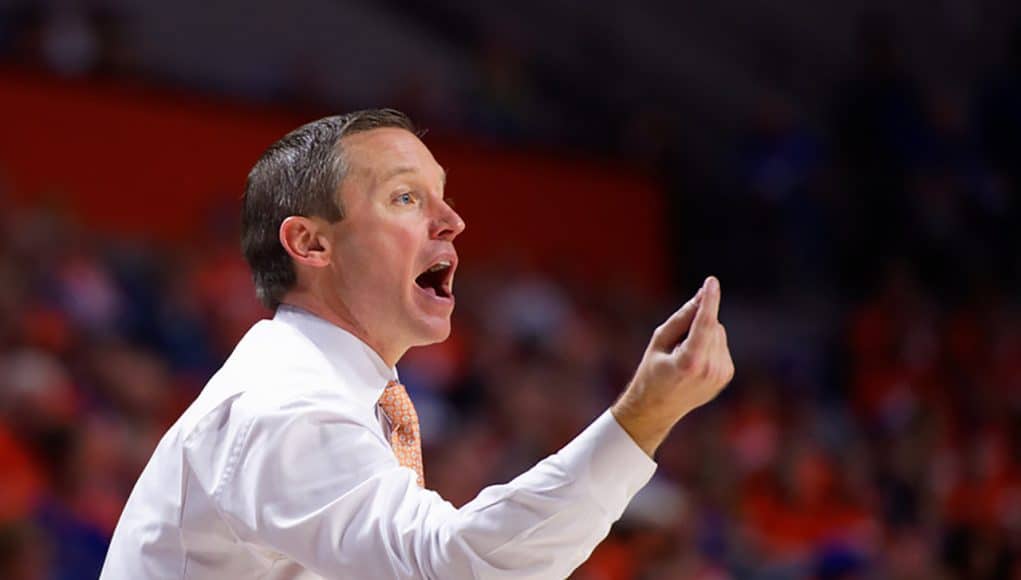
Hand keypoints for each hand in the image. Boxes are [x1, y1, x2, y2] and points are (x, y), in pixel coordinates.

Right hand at [611, 276, 733, 456]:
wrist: (657, 409)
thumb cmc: (652, 372)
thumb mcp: (659, 341)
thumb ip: (681, 318)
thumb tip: (701, 296)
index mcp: (690, 361)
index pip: (705, 323)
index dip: (709, 300)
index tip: (711, 281)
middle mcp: (710, 369)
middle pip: (712, 325)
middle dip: (698, 321)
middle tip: (676, 341)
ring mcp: (721, 374)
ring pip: (719, 333)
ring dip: (704, 334)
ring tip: (684, 356)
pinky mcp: (726, 375)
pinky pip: (722, 345)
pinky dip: (710, 346)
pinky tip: (694, 362)